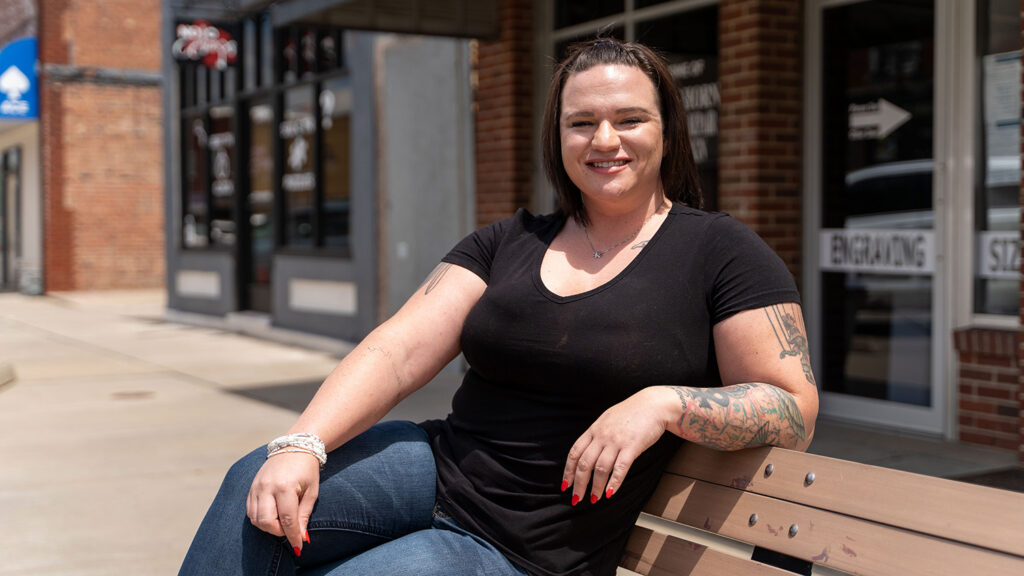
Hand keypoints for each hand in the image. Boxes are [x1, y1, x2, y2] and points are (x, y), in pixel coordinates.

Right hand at [246, 451, 320, 555]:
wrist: (294, 446)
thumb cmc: (307, 469)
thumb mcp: (312, 491)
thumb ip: (304, 514)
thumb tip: (301, 537)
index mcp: (285, 487)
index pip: (287, 519)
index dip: (293, 535)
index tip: (298, 547)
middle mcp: (267, 487)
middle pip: (266, 521)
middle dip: (278, 532)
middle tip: (290, 531)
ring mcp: (256, 486)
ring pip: (255, 518)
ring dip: (268, 527)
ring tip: (282, 523)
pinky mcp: (251, 487)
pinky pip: (250, 510)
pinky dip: (259, 518)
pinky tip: (272, 517)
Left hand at [561, 387, 673, 505]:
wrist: (653, 404)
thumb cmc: (631, 413)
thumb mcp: (607, 419)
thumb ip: (597, 435)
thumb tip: (588, 451)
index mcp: (594, 429)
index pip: (575, 452)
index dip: (568, 471)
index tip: (565, 484)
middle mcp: (602, 436)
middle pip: (585, 463)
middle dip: (579, 484)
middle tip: (577, 499)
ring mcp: (616, 441)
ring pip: (600, 468)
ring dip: (596, 487)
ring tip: (594, 499)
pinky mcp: (632, 446)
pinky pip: (620, 468)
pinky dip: (614, 482)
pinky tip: (610, 493)